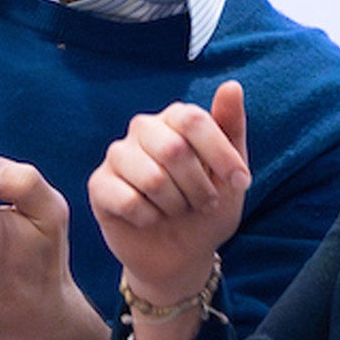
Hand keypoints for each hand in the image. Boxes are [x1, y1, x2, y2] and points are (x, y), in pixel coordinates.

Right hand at [87, 80, 251, 331]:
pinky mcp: (99, 185)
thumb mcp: (231, 173)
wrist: (182, 254)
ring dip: (175, 205)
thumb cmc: (207, 208)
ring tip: (176, 210)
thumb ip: (231, 128)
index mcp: (175, 118)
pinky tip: (150, 219)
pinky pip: (128, 200)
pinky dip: (149, 219)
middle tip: (203, 203)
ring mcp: (118, 155)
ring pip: (151, 178)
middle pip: (173, 149)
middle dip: (198, 187)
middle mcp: (143, 129)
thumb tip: (232, 85)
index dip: (220, 154)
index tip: (240, 182)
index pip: (193, 119)